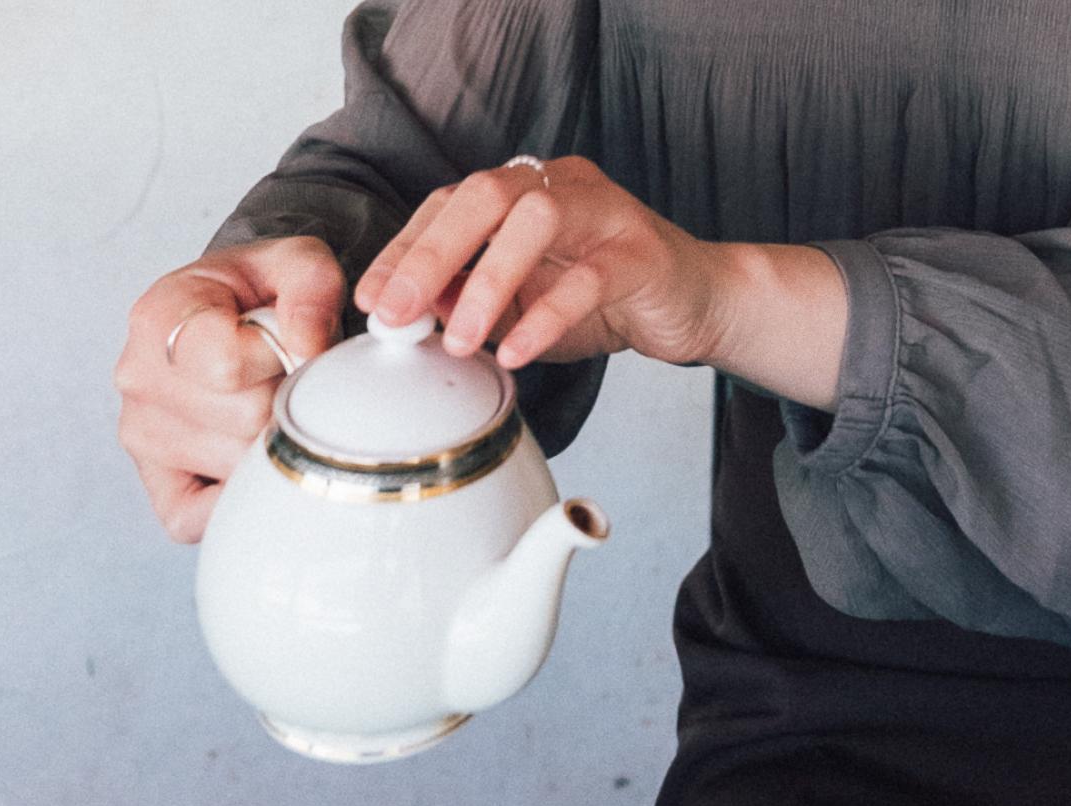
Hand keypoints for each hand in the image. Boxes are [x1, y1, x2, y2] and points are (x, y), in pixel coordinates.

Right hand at [112, 237, 345, 542]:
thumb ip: (310, 287)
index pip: (223, 361)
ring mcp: (141, 436)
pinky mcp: (160, 487)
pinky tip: (254, 459)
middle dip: (286, 400)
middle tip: (283, 378)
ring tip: (267, 406)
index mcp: (159, 316)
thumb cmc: (264, 296)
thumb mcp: (297, 265)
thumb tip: (304, 346)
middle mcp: (136, 377)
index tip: (285, 341)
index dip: (278, 355)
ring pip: (237, 466)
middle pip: (244, 418)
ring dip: (272, 443)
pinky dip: (240, 497)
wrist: (238, 321)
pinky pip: (201, 518)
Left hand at [356, 156, 843, 408]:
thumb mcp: (526, 304)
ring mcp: (606, 213)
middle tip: (395, 313)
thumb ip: (473, 300)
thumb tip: (412, 312)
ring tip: (459, 340)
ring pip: (535, 222)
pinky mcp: (641, 254)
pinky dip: (546, 317)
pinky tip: (519, 353)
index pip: (450, 204)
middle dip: (429, 254)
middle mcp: (562, 187)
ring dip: (487, 283)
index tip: (370, 300)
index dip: (404, 249)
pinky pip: (588, 279)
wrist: (699, 303)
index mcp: (525, 191)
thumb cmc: (608, 300)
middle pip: (483, 196)